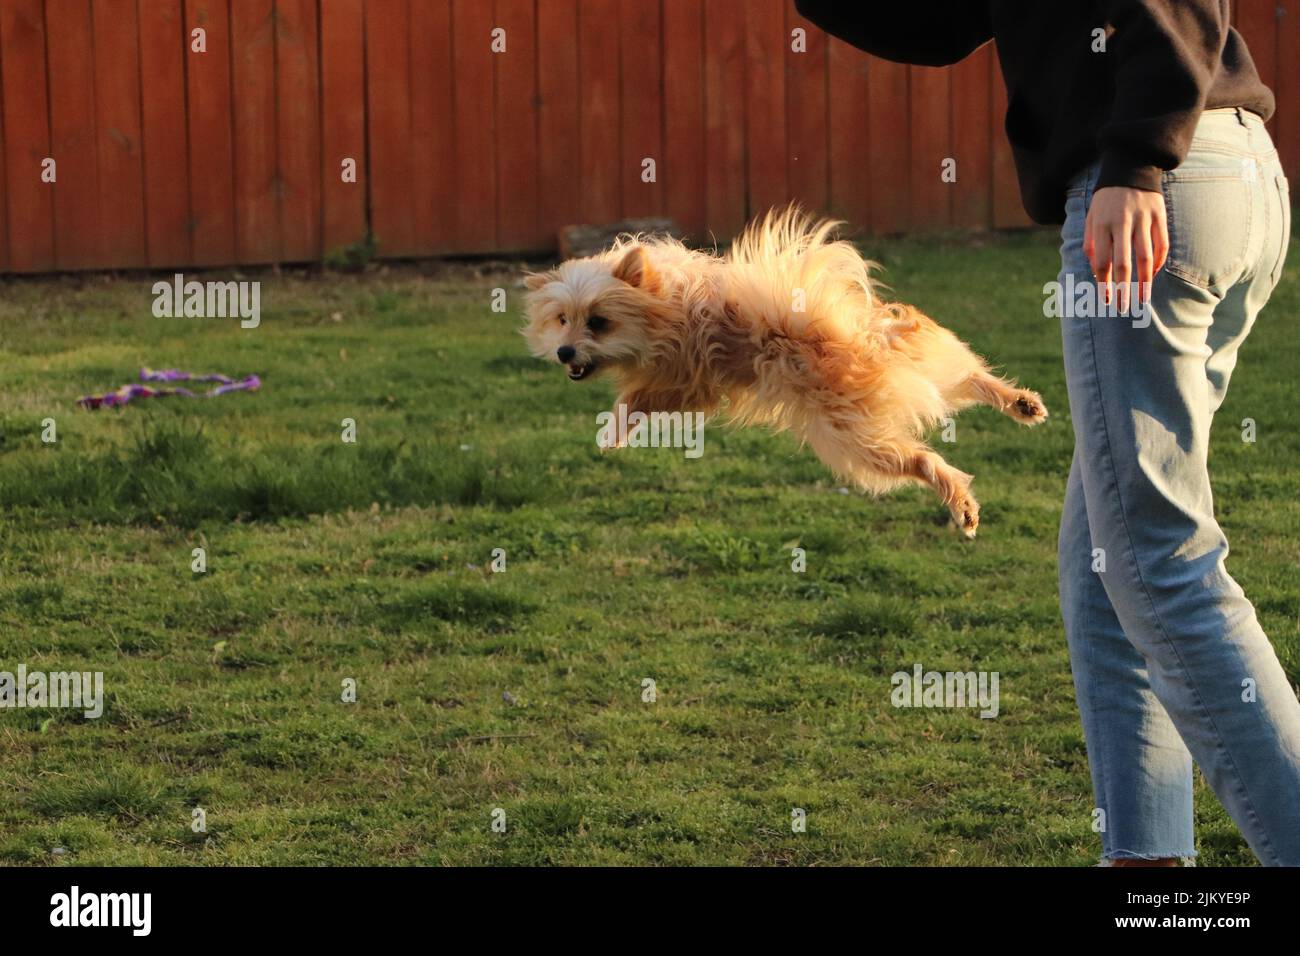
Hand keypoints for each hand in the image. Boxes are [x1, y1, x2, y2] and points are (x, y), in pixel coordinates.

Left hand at [1083, 186, 1168, 312]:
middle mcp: (1122, 223)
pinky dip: (1158, 261)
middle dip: (1122, 288)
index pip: (1103, 261)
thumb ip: (1091, 242)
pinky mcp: (1160, 215)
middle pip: (1124, 263)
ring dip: (1145, 281)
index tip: (1105, 299)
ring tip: (1143, 299)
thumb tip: (1096, 271)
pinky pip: (1162, 244)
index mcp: (1102, 224)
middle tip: (1122, 307)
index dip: (1104, 282)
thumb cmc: (1106, 198)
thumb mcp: (1091, 216)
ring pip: (1145, 256)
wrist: (1131, 167)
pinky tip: (1153, 274)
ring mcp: (1144, 219)